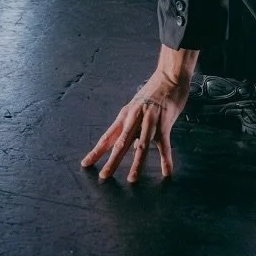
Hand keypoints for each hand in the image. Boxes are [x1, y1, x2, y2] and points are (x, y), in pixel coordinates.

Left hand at [81, 67, 191, 182]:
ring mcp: (150, 120)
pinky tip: (166, 172)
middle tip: (104, 176)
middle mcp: (135, 118)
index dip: (96, 151)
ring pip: (142, 145)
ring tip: (132, 179)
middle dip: (112, 161)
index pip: (108, 136)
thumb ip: (133, 127)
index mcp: (125, 115)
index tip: (85, 164)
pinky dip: (166, 159)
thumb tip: (131, 148)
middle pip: (121, 143)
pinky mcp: (165, 122)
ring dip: (136, 163)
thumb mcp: (137, 108)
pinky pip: (165, 144)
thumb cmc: (153, 92)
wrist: (169, 76)